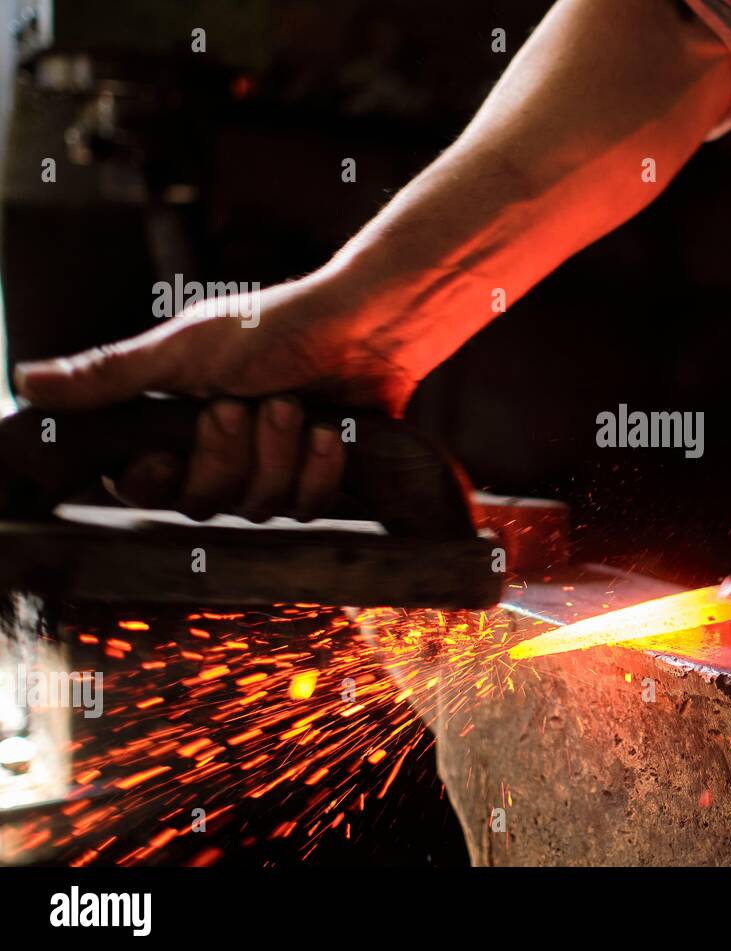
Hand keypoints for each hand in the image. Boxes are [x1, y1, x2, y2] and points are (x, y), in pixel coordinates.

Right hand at [12, 273, 415, 521]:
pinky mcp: (317, 480)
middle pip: (201, 502)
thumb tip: (23, 382)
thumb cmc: (271, 328)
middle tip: (242, 405)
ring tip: (290, 405)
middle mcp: (218, 455)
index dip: (152, 481)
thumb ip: (111, 375)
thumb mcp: (183, 349)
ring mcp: (269, 471)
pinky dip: (317, 468)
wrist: (361, 327)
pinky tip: (325, 431)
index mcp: (174, 426)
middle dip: (226, 454)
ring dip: (276, 453)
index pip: (140, 489)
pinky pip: (307, 508)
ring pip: (256, 507)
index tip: (164, 453)